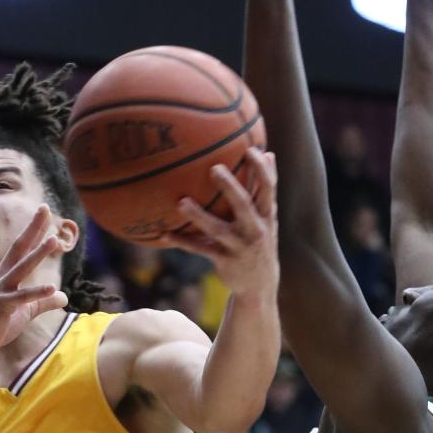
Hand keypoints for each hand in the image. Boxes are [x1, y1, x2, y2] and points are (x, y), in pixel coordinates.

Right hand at [0, 207, 68, 363]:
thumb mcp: (25, 313)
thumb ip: (43, 303)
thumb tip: (63, 297)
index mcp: (6, 276)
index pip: (22, 248)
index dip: (33, 230)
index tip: (44, 211)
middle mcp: (1, 278)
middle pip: (20, 248)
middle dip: (33, 229)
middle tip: (44, 208)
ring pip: (21, 268)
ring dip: (38, 254)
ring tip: (53, 240)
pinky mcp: (0, 308)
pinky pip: (21, 299)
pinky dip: (36, 293)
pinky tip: (52, 288)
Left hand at [158, 148, 278, 298]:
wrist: (259, 283)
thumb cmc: (260, 238)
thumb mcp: (267, 216)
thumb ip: (264, 188)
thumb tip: (268, 152)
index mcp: (266, 215)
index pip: (268, 188)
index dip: (261, 169)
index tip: (251, 149)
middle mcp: (255, 229)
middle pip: (244, 205)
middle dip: (230, 187)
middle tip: (214, 168)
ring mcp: (239, 246)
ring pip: (217, 229)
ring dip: (199, 216)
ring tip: (181, 202)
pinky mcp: (224, 261)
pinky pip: (200, 249)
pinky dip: (182, 241)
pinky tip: (164, 234)